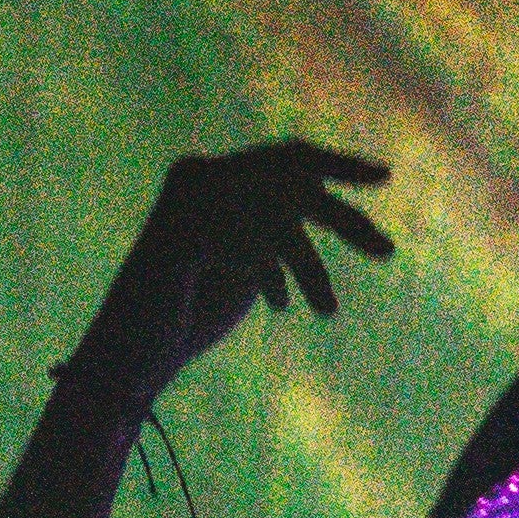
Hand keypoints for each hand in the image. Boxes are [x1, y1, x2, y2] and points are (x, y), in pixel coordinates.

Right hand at [56, 140, 394, 415]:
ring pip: (277, 222)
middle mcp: (196, 175)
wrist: (129, 362)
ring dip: (307, 269)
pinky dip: (269, 275)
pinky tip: (279, 304)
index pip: (286, 155)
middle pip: (293, 183)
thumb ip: (280, 229)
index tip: (383, 176)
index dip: (338, 163)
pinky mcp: (181, 236)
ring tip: (328, 310)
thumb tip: (339, 212)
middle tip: (389, 253)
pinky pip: (253, 250)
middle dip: (344, 220)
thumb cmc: (188, 318)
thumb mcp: (250, 263)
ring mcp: (186, 203)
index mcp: (208, 175)